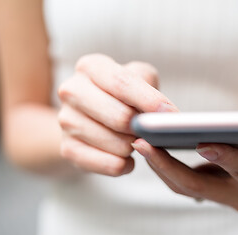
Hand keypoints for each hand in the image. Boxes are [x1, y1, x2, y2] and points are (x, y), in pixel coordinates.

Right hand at [57, 54, 177, 175]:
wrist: (88, 116)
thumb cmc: (120, 94)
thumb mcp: (137, 77)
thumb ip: (151, 88)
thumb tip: (166, 115)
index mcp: (90, 67)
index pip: (122, 83)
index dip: (150, 101)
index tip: (172, 116)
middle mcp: (72, 91)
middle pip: (120, 117)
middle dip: (143, 128)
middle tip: (152, 131)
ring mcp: (65, 121)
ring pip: (117, 144)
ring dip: (134, 147)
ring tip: (134, 141)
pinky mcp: (67, 149)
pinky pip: (109, 165)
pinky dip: (124, 165)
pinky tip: (126, 158)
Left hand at [132, 131, 237, 211]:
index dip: (224, 158)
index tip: (201, 141)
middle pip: (197, 186)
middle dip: (168, 166)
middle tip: (144, 141)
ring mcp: (218, 196)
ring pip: (181, 186)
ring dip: (158, 165)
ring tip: (139, 139)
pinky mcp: (205, 188)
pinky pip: (179, 181)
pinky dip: (162, 164)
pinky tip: (149, 145)